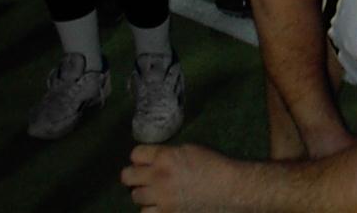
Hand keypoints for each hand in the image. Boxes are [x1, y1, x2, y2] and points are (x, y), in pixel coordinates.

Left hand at [122, 144, 239, 212]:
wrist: (229, 189)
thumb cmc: (213, 165)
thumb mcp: (191, 150)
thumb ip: (169, 153)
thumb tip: (154, 159)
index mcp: (165, 157)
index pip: (136, 154)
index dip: (140, 156)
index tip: (144, 160)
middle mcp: (158, 178)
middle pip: (127, 176)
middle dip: (132, 175)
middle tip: (140, 177)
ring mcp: (161, 199)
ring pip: (136, 197)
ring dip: (143, 194)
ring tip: (154, 193)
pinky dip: (152, 210)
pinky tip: (160, 206)